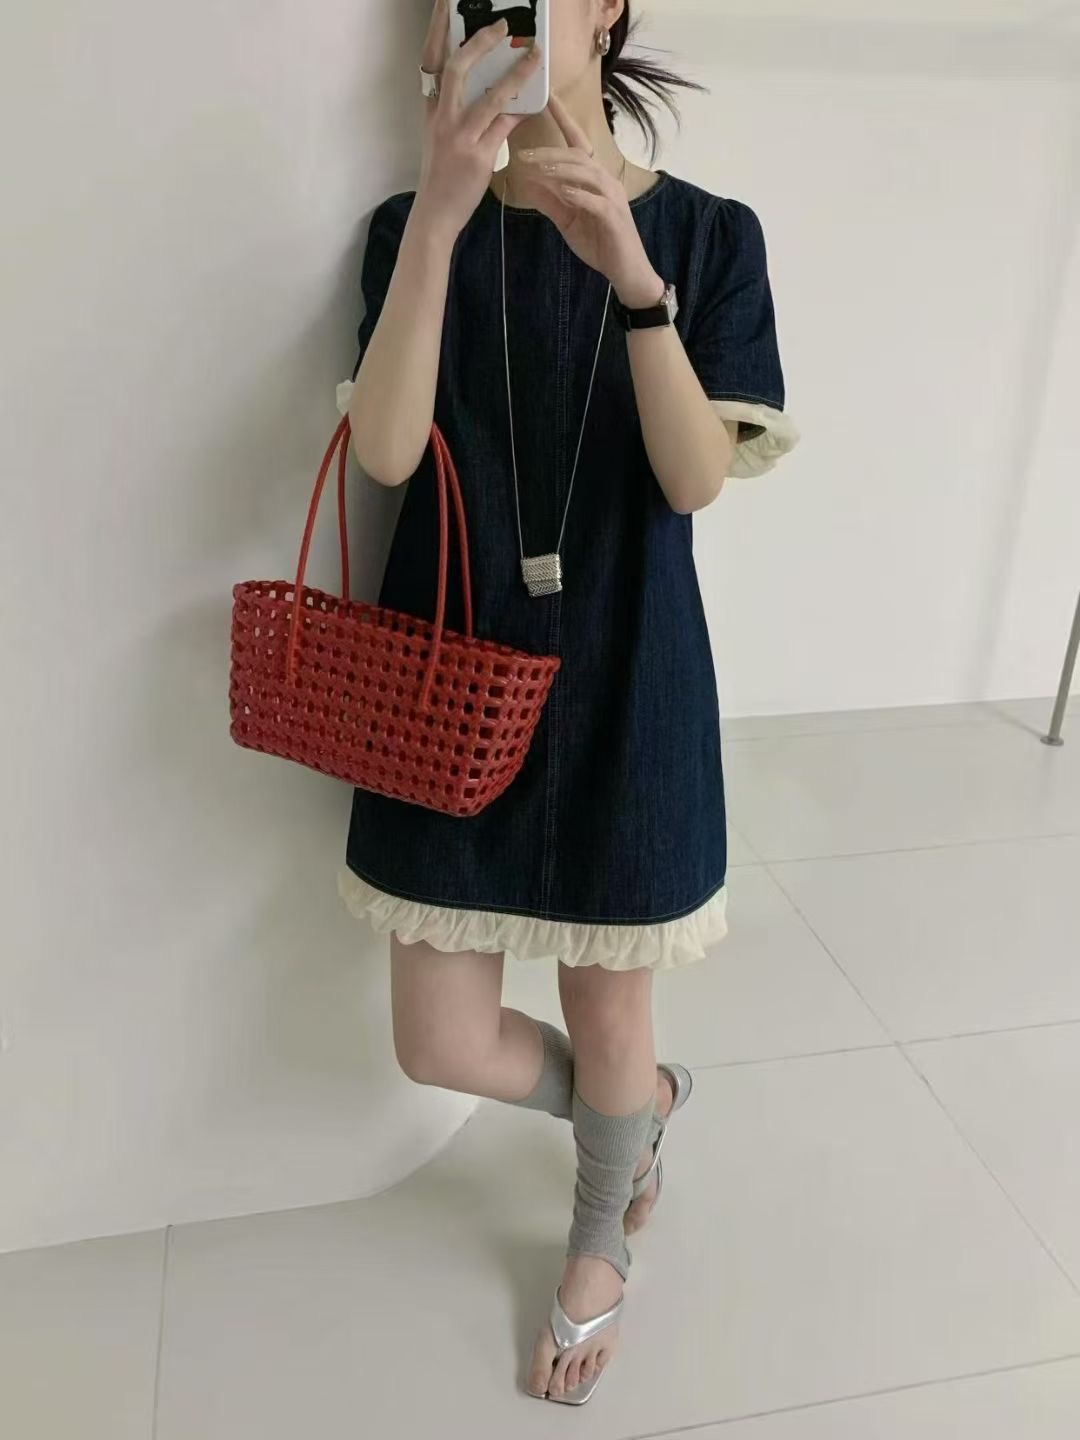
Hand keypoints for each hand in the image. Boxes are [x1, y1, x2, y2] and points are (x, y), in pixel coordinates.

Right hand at [414, 0, 542, 242]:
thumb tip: (479, 87)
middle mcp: (442, 119)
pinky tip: (536, 99)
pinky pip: (505, 126)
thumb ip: (451, 110)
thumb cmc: (441, 175)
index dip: (438, 30)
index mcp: (432, 110)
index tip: (447, 4)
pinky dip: (522, 110)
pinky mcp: (478, 157)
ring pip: (490, 97)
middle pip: (458, 69)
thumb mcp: (438, 137)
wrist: (435, 214)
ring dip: (516, 74)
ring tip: (534, 57)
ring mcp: (459, 137)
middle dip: (481, 42)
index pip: (432, 61)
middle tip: (503, 24)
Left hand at [516, 94, 664, 306]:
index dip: (563, 118)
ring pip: (585, 172)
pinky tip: (562, 191)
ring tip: (537, 168)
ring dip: (559, 168)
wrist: (626, 271)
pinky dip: (577, 194)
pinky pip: (594, 200)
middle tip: (522, 154)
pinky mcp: (613, 217)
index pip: (576, 142)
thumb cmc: (600, 243)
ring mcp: (611, 197)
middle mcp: (604, 181)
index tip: (546, 98)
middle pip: (577, 154)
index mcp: (593, 178)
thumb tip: (528, 183)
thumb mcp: (567, 221)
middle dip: (549, 150)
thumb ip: (551, 202)